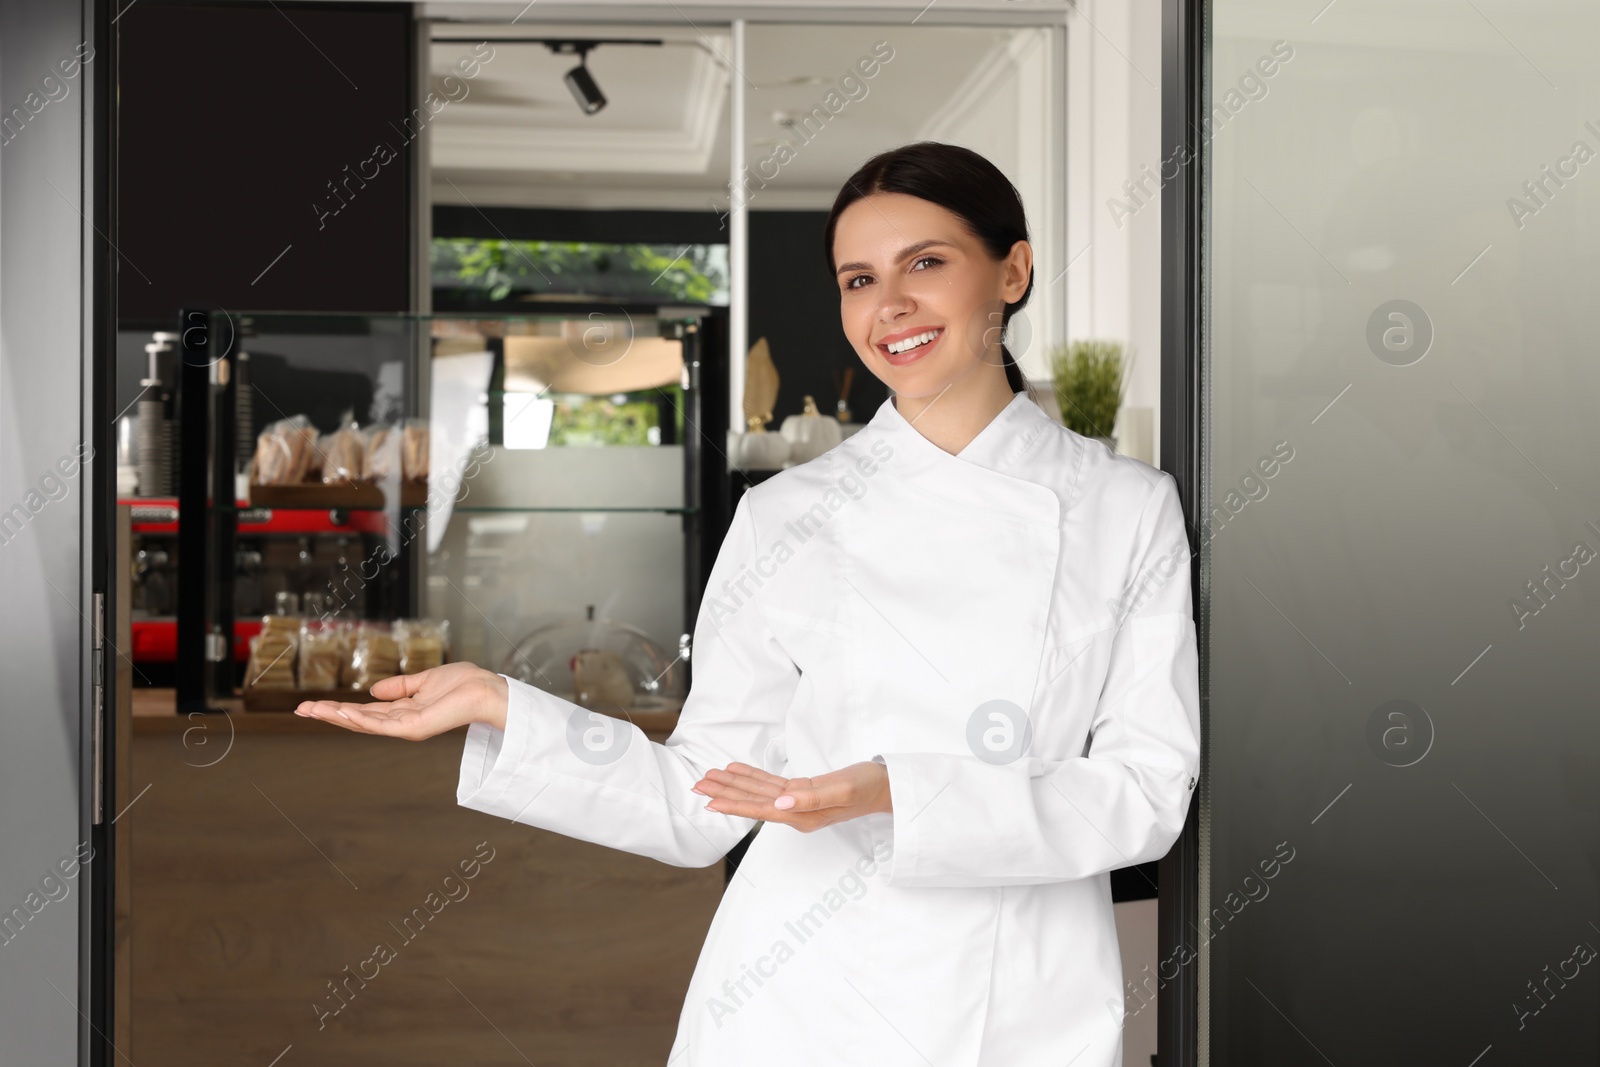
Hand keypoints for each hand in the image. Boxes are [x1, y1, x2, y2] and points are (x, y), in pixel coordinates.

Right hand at [294, 662, 507, 739]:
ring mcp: (407, 728)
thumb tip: (374, 690)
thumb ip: (400, 686)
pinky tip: (342, 712)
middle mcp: (402, 722)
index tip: (314, 705)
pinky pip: (381, 725)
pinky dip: (360, 719)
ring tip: (312, 710)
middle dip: (329, 715)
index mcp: (403, 711)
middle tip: (302, 710)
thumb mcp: (424, 680)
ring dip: (337, 716)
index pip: (365, 712)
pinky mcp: (414, 728)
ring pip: (364, 724)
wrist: (486, 689)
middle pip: (358, 721)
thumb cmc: (464, 684)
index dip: (340, 708)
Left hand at [691, 760, 891, 831]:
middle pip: (754, 801)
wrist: (884, 787)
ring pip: (759, 791)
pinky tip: (736, 771)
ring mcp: (798, 802)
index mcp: (804, 815)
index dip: (735, 804)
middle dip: (725, 793)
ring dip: (734, 784)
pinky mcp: (802, 791)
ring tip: (709, 777)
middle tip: (697, 785)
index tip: (710, 801)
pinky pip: (771, 784)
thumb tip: (781, 804)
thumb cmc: (867, 787)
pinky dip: (753, 776)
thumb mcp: (843, 789)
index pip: (762, 810)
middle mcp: (796, 811)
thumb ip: (811, 797)